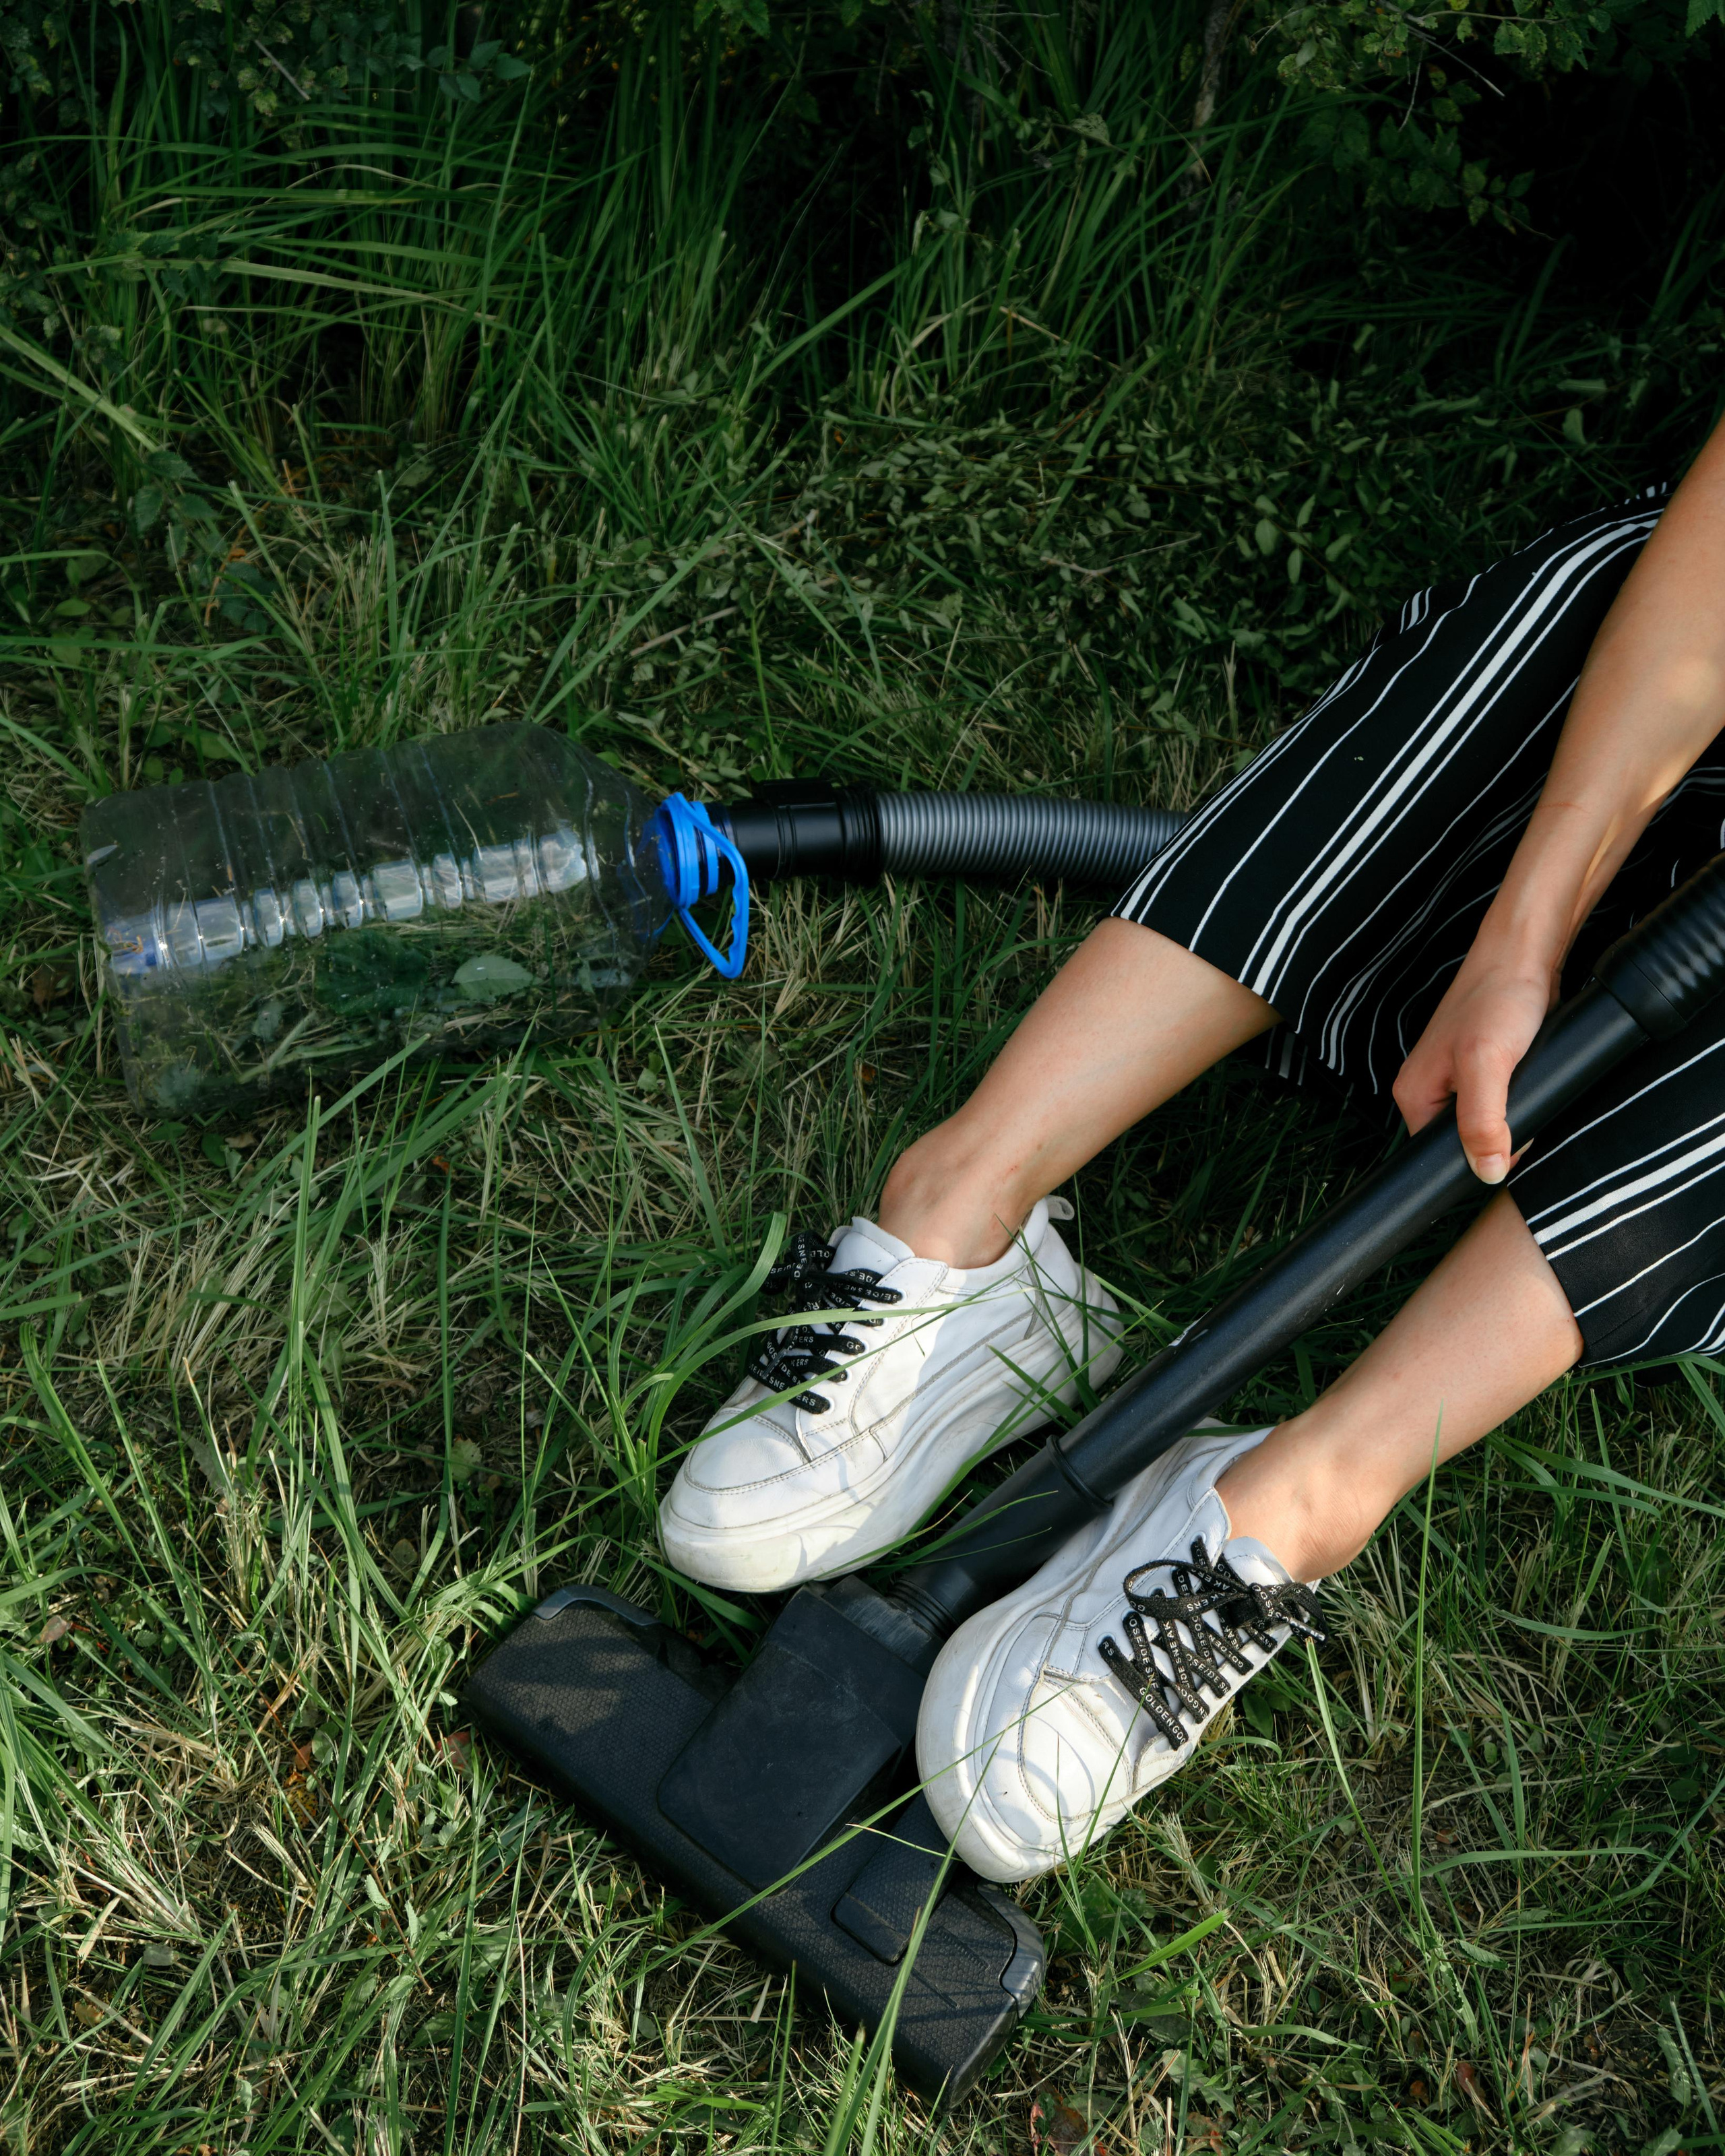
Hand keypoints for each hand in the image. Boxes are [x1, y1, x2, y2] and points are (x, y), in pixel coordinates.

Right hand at [1392, 944, 1555, 1180]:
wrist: (1525, 954)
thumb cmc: (1499, 998)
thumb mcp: (1488, 1065)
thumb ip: (1482, 1121)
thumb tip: (1487, 1171)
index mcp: (1414, 1094)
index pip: (1436, 1156)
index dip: (1475, 1163)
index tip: (1508, 1153)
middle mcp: (1429, 1088)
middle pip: (1461, 1142)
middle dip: (1496, 1140)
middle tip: (1524, 1117)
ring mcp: (1455, 1077)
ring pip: (1483, 1123)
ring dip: (1510, 1120)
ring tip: (1530, 1093)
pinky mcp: (1482, 1066)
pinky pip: (1497, 1102)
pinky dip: (1518, 1101)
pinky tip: (1532, 1086)